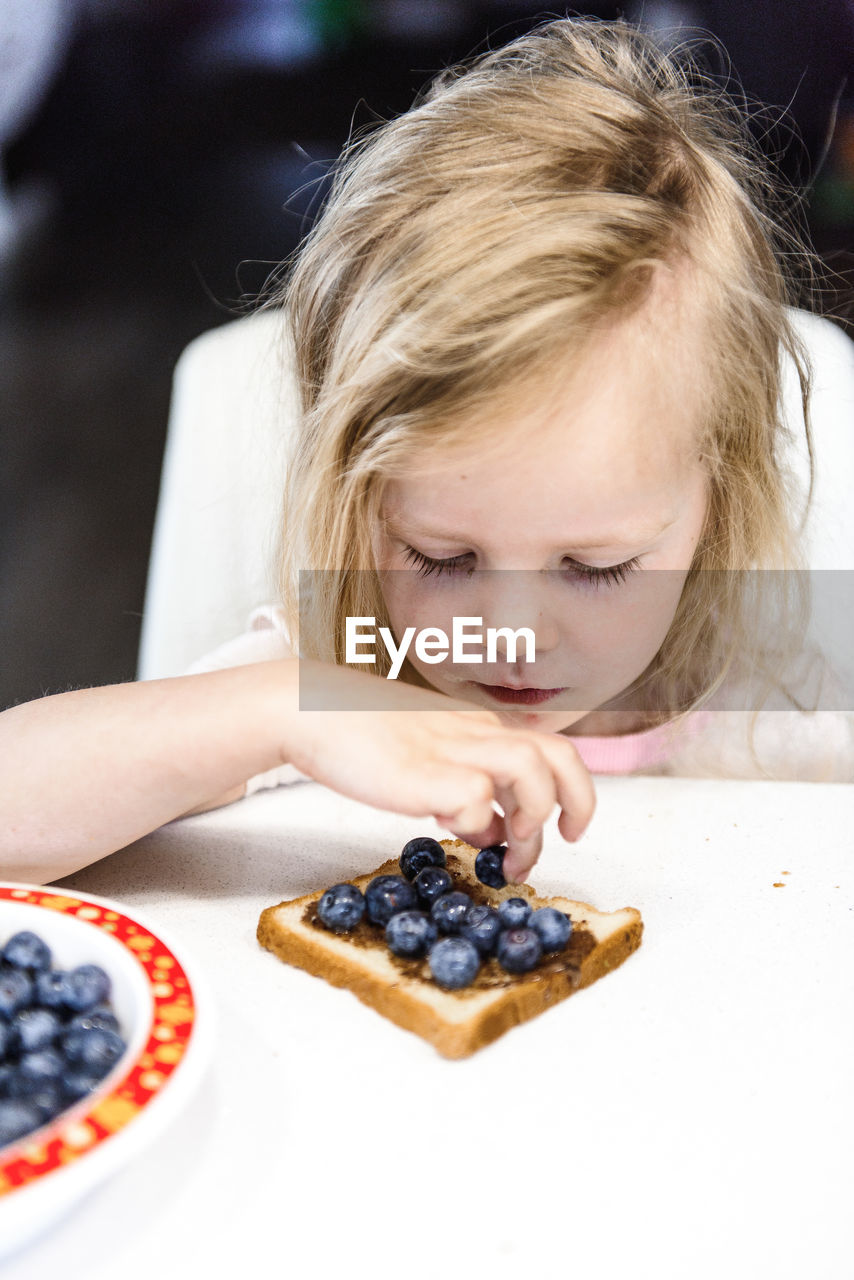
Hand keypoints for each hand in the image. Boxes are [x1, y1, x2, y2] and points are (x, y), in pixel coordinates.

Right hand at [281, 661, 595, 880]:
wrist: (311, 711)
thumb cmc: (362, 734)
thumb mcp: (430, 755)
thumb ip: (467, 787)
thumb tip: (493, 830)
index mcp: (480, 727)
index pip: (552, 749)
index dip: (574, 791)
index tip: (565, 828)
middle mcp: (476, 733)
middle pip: (559, 757)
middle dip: (577, 804)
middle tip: (566, 840)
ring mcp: (453, 750)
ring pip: (531, 771)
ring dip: (532, 817)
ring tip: (507, 851)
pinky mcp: (426, 772)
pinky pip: (475, 802)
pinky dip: (474, 825)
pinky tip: (446, 825)